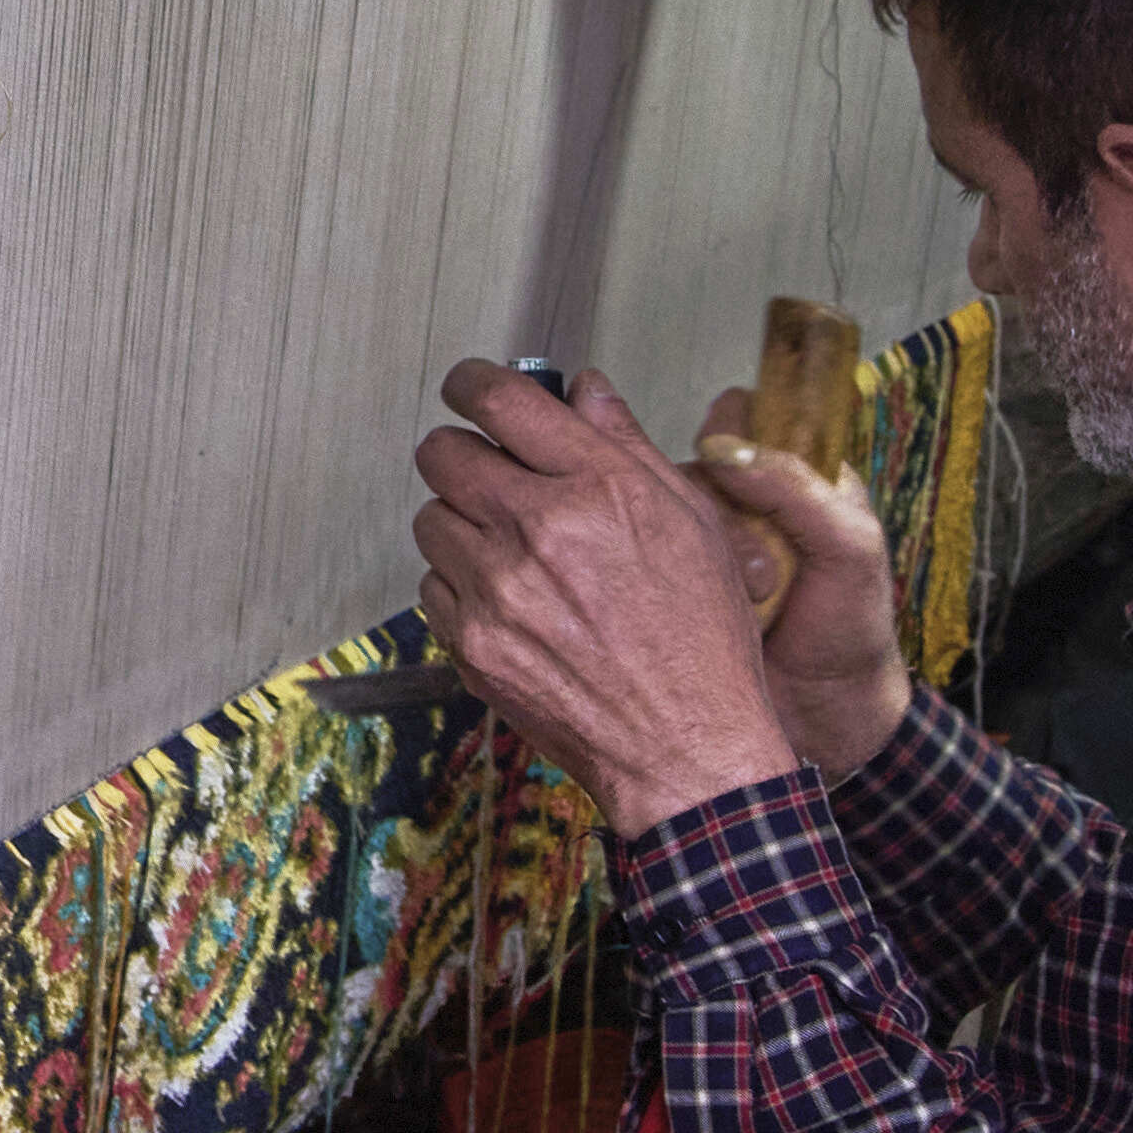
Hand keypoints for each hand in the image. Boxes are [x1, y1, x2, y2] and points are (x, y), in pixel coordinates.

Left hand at [414, 359, 798, 836]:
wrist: (685, 750)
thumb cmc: (701, 638)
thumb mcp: (693, 524)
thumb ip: (628, 447)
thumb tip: (583, 389)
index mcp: (599, 489)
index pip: (500, 399)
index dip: (473, 383)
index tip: (469, 387)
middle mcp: (538, 531)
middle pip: (442, 453)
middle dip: (464, 454)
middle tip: (494, 474)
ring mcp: (496, 591)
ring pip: (431, 518)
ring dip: (463, 525)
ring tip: (516, 553)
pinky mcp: (470, 643)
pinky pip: (432, 584)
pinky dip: (461, 586)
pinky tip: (512, 604)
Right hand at [694, 433, 906, 788]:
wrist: (825, 721)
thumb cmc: (851, 634)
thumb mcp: (850, 551)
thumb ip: (799, 490)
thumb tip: (726, 449)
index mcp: (796, 478)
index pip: (746, 415)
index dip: (732, 432)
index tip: (733, 469)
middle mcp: (744, 503)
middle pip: (692, 460)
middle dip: (715, 506)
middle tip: (761, 563)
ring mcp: (703, 544)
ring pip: (659, 506)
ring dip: (695, 547)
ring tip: (751, 595)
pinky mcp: (671, 582)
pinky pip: (642, 553)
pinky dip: (661, 574)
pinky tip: (694, 603)